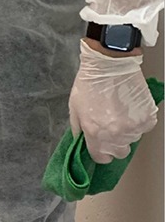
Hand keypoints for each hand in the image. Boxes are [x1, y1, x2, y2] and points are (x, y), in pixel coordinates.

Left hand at [69, 39, 157, 163]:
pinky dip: (136, 121)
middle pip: (118, 152)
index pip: (101, 158)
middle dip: (112, 142)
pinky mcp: (147, 119)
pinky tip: (127, 106)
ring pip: (131, 140)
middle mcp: (116, 134)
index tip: (98, 144)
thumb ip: (78, 128)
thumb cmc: (90, 81)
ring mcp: (133, 128)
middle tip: (108, 124)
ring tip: (117, 110)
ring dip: (125, 131)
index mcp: (95, 133)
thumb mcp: (74, 106)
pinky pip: (142, 129)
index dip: (98, 151)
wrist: (109, 63)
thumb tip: (82, 141)